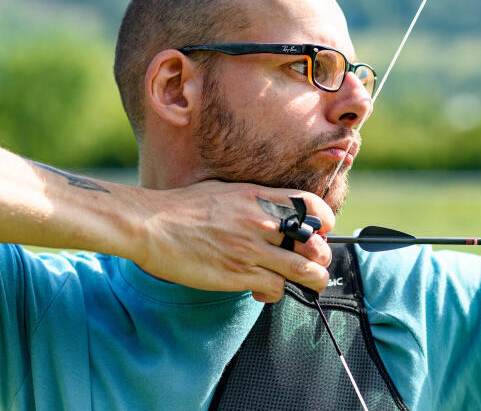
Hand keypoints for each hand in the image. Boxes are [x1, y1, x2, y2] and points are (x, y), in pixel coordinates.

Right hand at [131, 181, 332, 301]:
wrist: (152, 225)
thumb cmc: (185, 207)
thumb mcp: (227, 191)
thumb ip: (256, 200)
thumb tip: (275, 209)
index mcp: (260, 197)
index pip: (311, 206)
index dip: (324, 220)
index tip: (322, 231)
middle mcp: (262, 222)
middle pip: (315, 244)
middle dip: (322, 257)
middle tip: (314, 263)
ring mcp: (251, 250)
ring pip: (303, 271)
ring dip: (311, 280)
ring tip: (308, 283)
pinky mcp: (238, 274)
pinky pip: (275, 288)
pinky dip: (276, 293)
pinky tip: (263, 290)